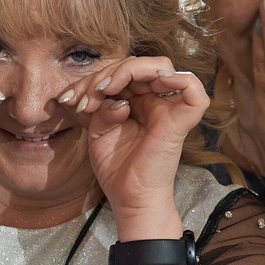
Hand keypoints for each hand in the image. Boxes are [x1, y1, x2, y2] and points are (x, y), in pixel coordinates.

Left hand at [69, 55, 210, 223]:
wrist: (128, 198)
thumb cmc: (117, 168)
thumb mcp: (99, 130)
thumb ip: (102, 106)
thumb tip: (114, 97)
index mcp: (137, 100)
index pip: (123, 72)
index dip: (96, 77)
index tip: (71, 98)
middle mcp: (156, 101)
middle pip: (139, 65)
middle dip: (106, 74)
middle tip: (87, 97)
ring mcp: (170, 109)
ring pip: (161, 67)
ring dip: (128, 71)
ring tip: (104, 90)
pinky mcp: (181, 121)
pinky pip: (193, 89)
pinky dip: (177, 78)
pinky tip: (151, 82)